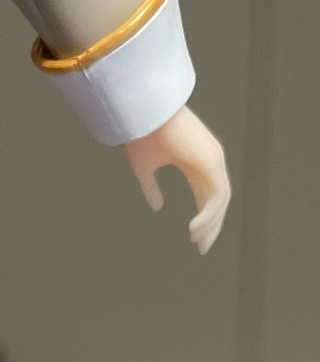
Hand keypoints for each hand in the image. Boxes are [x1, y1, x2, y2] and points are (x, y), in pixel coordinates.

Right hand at [126, 106, 231, 255]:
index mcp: (195, 162)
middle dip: (212, 226)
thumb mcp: (143, 168)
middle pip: (217, 200)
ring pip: (221, 200)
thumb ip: (151, 188)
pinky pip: (218, 195)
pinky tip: (195, 229)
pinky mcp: (212, 160)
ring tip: (198, 242)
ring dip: (211, 224)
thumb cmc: (141, 134)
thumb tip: (157, 207)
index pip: (206, 196)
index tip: (195, 241)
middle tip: (202, 249)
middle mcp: (208, 160)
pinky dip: (209, 215)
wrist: (144, 112)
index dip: (204, 219)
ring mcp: (213, 159)